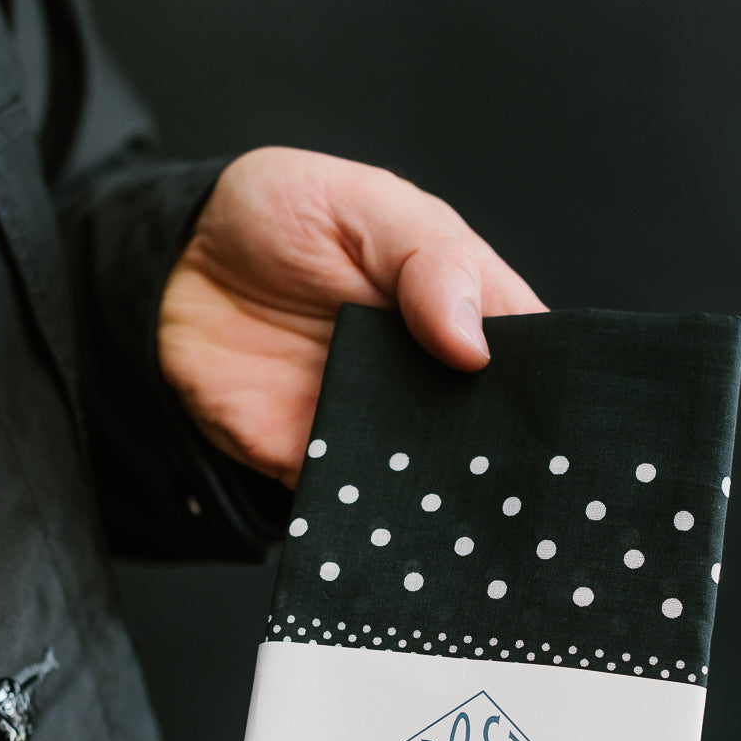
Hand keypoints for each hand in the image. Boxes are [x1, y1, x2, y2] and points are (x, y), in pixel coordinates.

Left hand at [158, 147, 545, 487]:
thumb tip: (477, 346)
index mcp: (463, 306)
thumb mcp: (366, 206)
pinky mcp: (321, 468)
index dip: (551, 387)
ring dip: (448, 502)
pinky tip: (396, 533)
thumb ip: (430, 264)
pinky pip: (359, 508)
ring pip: (433, 481)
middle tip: (525, 487)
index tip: (567, 422)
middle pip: (490, 432)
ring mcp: (378, 427)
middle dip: (507, 462)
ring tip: (473, 522)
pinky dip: (375, 524)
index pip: (533, 355)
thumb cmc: (280, 216)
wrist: (173, 269)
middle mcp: (430, 377)